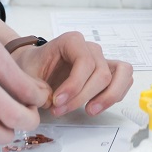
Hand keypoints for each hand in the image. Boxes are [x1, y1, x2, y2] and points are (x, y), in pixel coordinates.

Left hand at [10, 31, 133, 116]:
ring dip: (109, 96)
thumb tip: (53, 101)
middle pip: (102, 73)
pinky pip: (124, 80)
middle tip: (60, 110)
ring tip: (90, 111)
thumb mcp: (26, 76)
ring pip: (122, 74)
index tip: (57, 102)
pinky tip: (95, 106)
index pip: (85, 62)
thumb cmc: (31, 68)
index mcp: (71, 41)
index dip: (74, 85)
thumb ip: (37, 88)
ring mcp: (101, 59)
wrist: (33, 67)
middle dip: (83, 96)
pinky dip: (115, 95)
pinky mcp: (107, 72)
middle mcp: (90, 48)